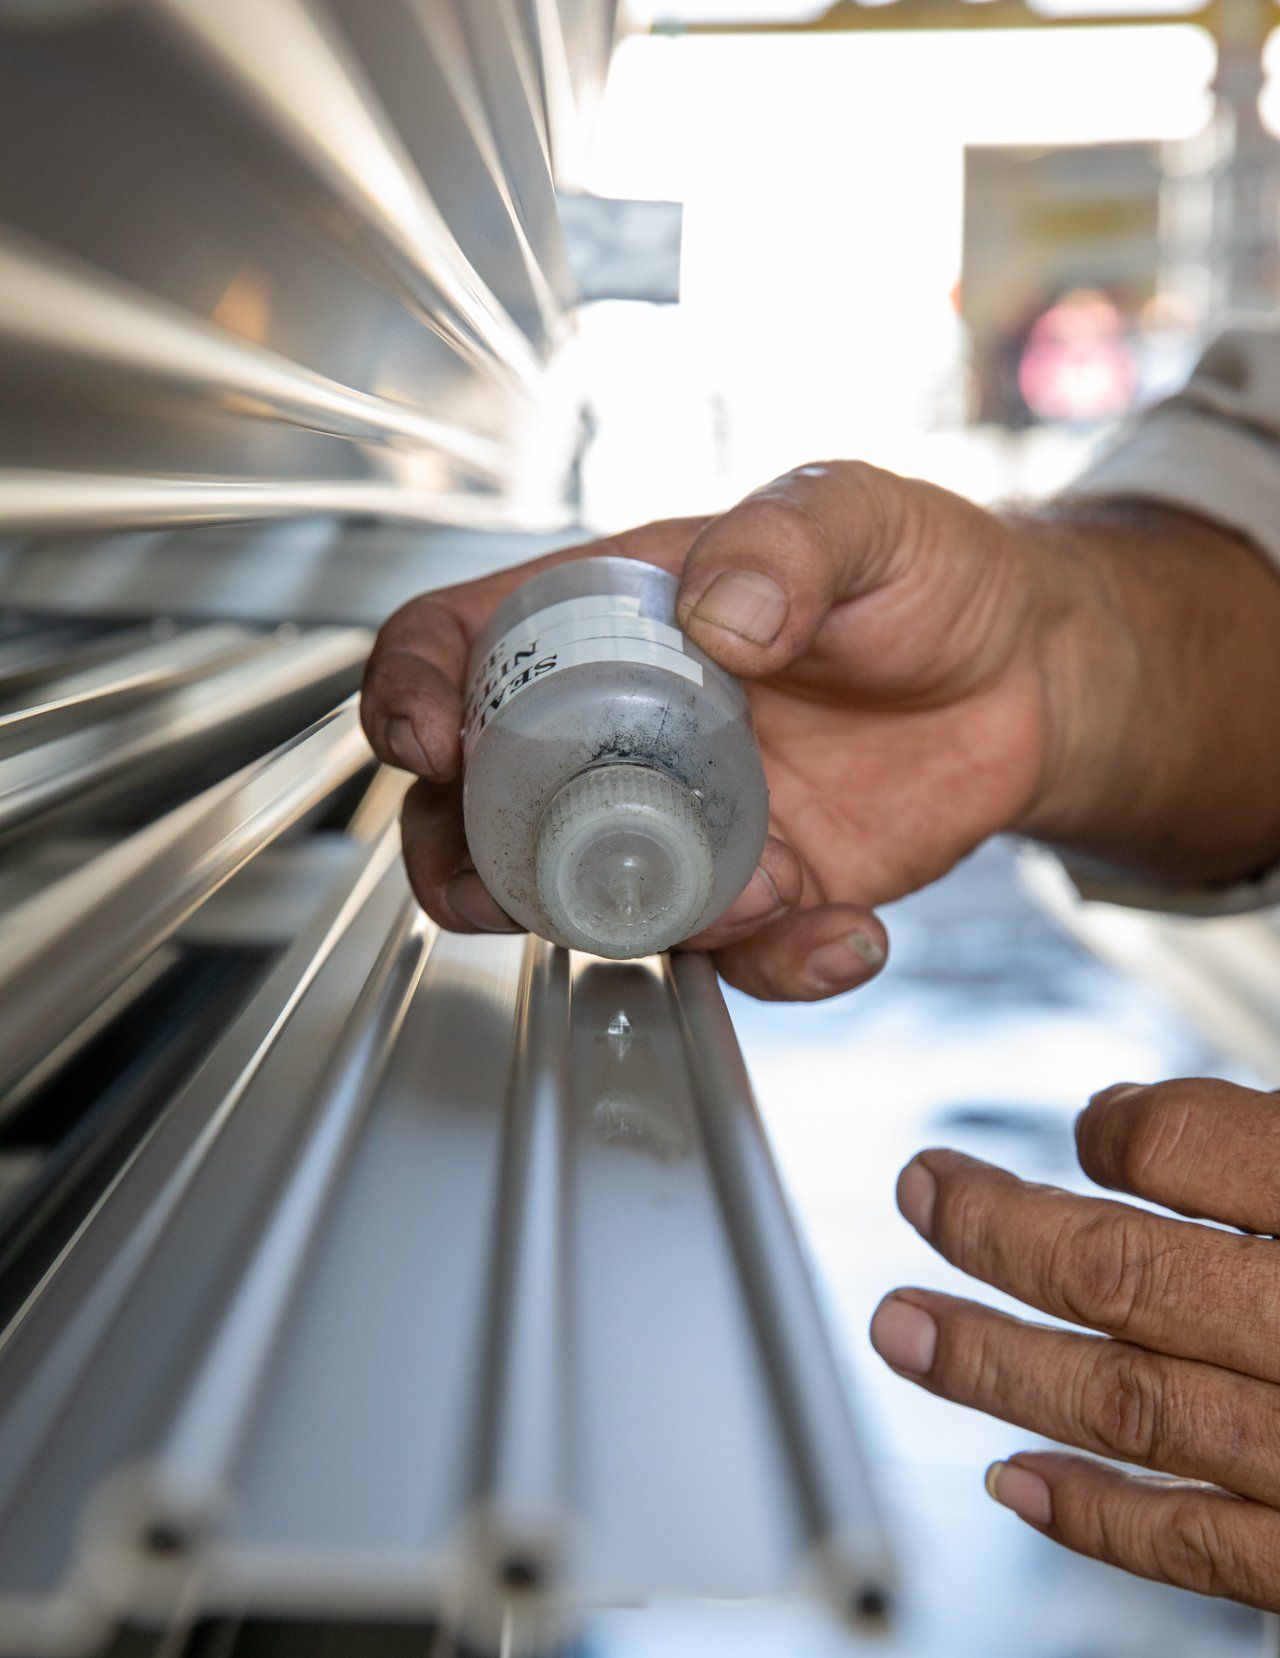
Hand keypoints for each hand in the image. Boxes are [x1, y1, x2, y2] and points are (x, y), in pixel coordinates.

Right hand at [361, 462, 1082, 998]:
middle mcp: (619, 734)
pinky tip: (853, 932)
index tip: (431, 741)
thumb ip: (789, 541)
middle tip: (515, 890)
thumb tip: (720, 617)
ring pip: (588, 909)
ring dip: (644, 927)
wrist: (1029, 674)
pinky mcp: (762, 894)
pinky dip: (783, 966)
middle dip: (467, 868)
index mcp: (607, 622)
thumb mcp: (860, 515)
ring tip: (767, 892)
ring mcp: (681, 825)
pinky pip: (734, 961)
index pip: (455, 647)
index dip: (409, 692)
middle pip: (477, 814)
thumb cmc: (924, 572)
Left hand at [872, 1078, 1279, 1608]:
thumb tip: (1154, 1121)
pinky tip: (1012, 1482)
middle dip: (993, 1231)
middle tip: (920, 1194)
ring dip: (993, 1365)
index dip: (1117, 1126)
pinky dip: (1093, 1515)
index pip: (1183, 1144)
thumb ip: (1277, 1154)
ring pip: (1127, 1405)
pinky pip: (1196, 1544)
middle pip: (1117, 1272)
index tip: (1092, 1121)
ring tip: (902, 1328)